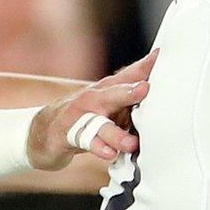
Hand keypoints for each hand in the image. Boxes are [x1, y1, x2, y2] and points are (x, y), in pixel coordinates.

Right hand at [28, 51, 154, 169]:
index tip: (161, 56)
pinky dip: (96, 147)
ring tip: (131, 143)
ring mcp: (78, 117)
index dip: (144, 66)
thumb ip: (133, 103)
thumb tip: (166, 98)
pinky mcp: (66, 135)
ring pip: (98, 122)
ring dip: (115, 133)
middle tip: (146, 89)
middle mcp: (93, 100)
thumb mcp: (110, 107)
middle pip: (111, 93)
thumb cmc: (85, 118)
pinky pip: (83, 141)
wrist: (43, 132)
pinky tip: (109, 154)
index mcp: (107, 91)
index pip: (127, 75)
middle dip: (128, 91)